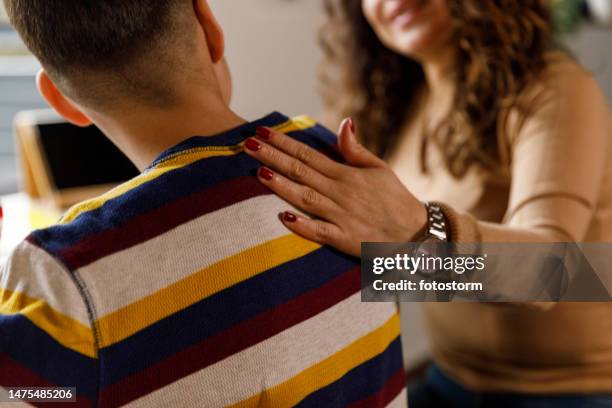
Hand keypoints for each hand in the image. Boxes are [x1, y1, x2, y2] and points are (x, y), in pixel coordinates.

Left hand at [243, 118, 427, 256]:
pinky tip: (283, 217)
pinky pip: (320, 232)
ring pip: (306, 198)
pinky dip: (302, 225)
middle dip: (273, 157)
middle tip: (247, 144)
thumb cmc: (396, 199)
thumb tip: (344, 122)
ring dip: (281, 186)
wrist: (416, 234)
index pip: (309, 155)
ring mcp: (342, 216)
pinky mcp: (345, 239)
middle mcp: (341, 193)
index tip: (263, 131)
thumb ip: (355, 149)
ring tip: (258, 172)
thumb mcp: (379, 168)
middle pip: (301, 172)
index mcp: (347, 175)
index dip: (284, 143)